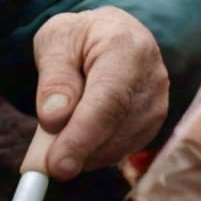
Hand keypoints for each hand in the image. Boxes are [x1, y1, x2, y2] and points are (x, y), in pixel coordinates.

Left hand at [32, 6, 168, 179]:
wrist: (112, 35)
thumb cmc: (79, 38)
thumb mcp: (55, 42)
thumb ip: (54, 78)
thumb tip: (54, 119)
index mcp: (127, 49)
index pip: (108, 102)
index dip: (82, 137)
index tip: (57, 165)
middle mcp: (152, 79)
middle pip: (114, 130)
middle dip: (76, 152)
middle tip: (43, 164)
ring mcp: (157, 105)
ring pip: (116, 147)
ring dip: (82, 153)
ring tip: (56, 136)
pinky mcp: (152, 126)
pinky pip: (119, 152)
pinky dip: (92, 154)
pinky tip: (75, 139)